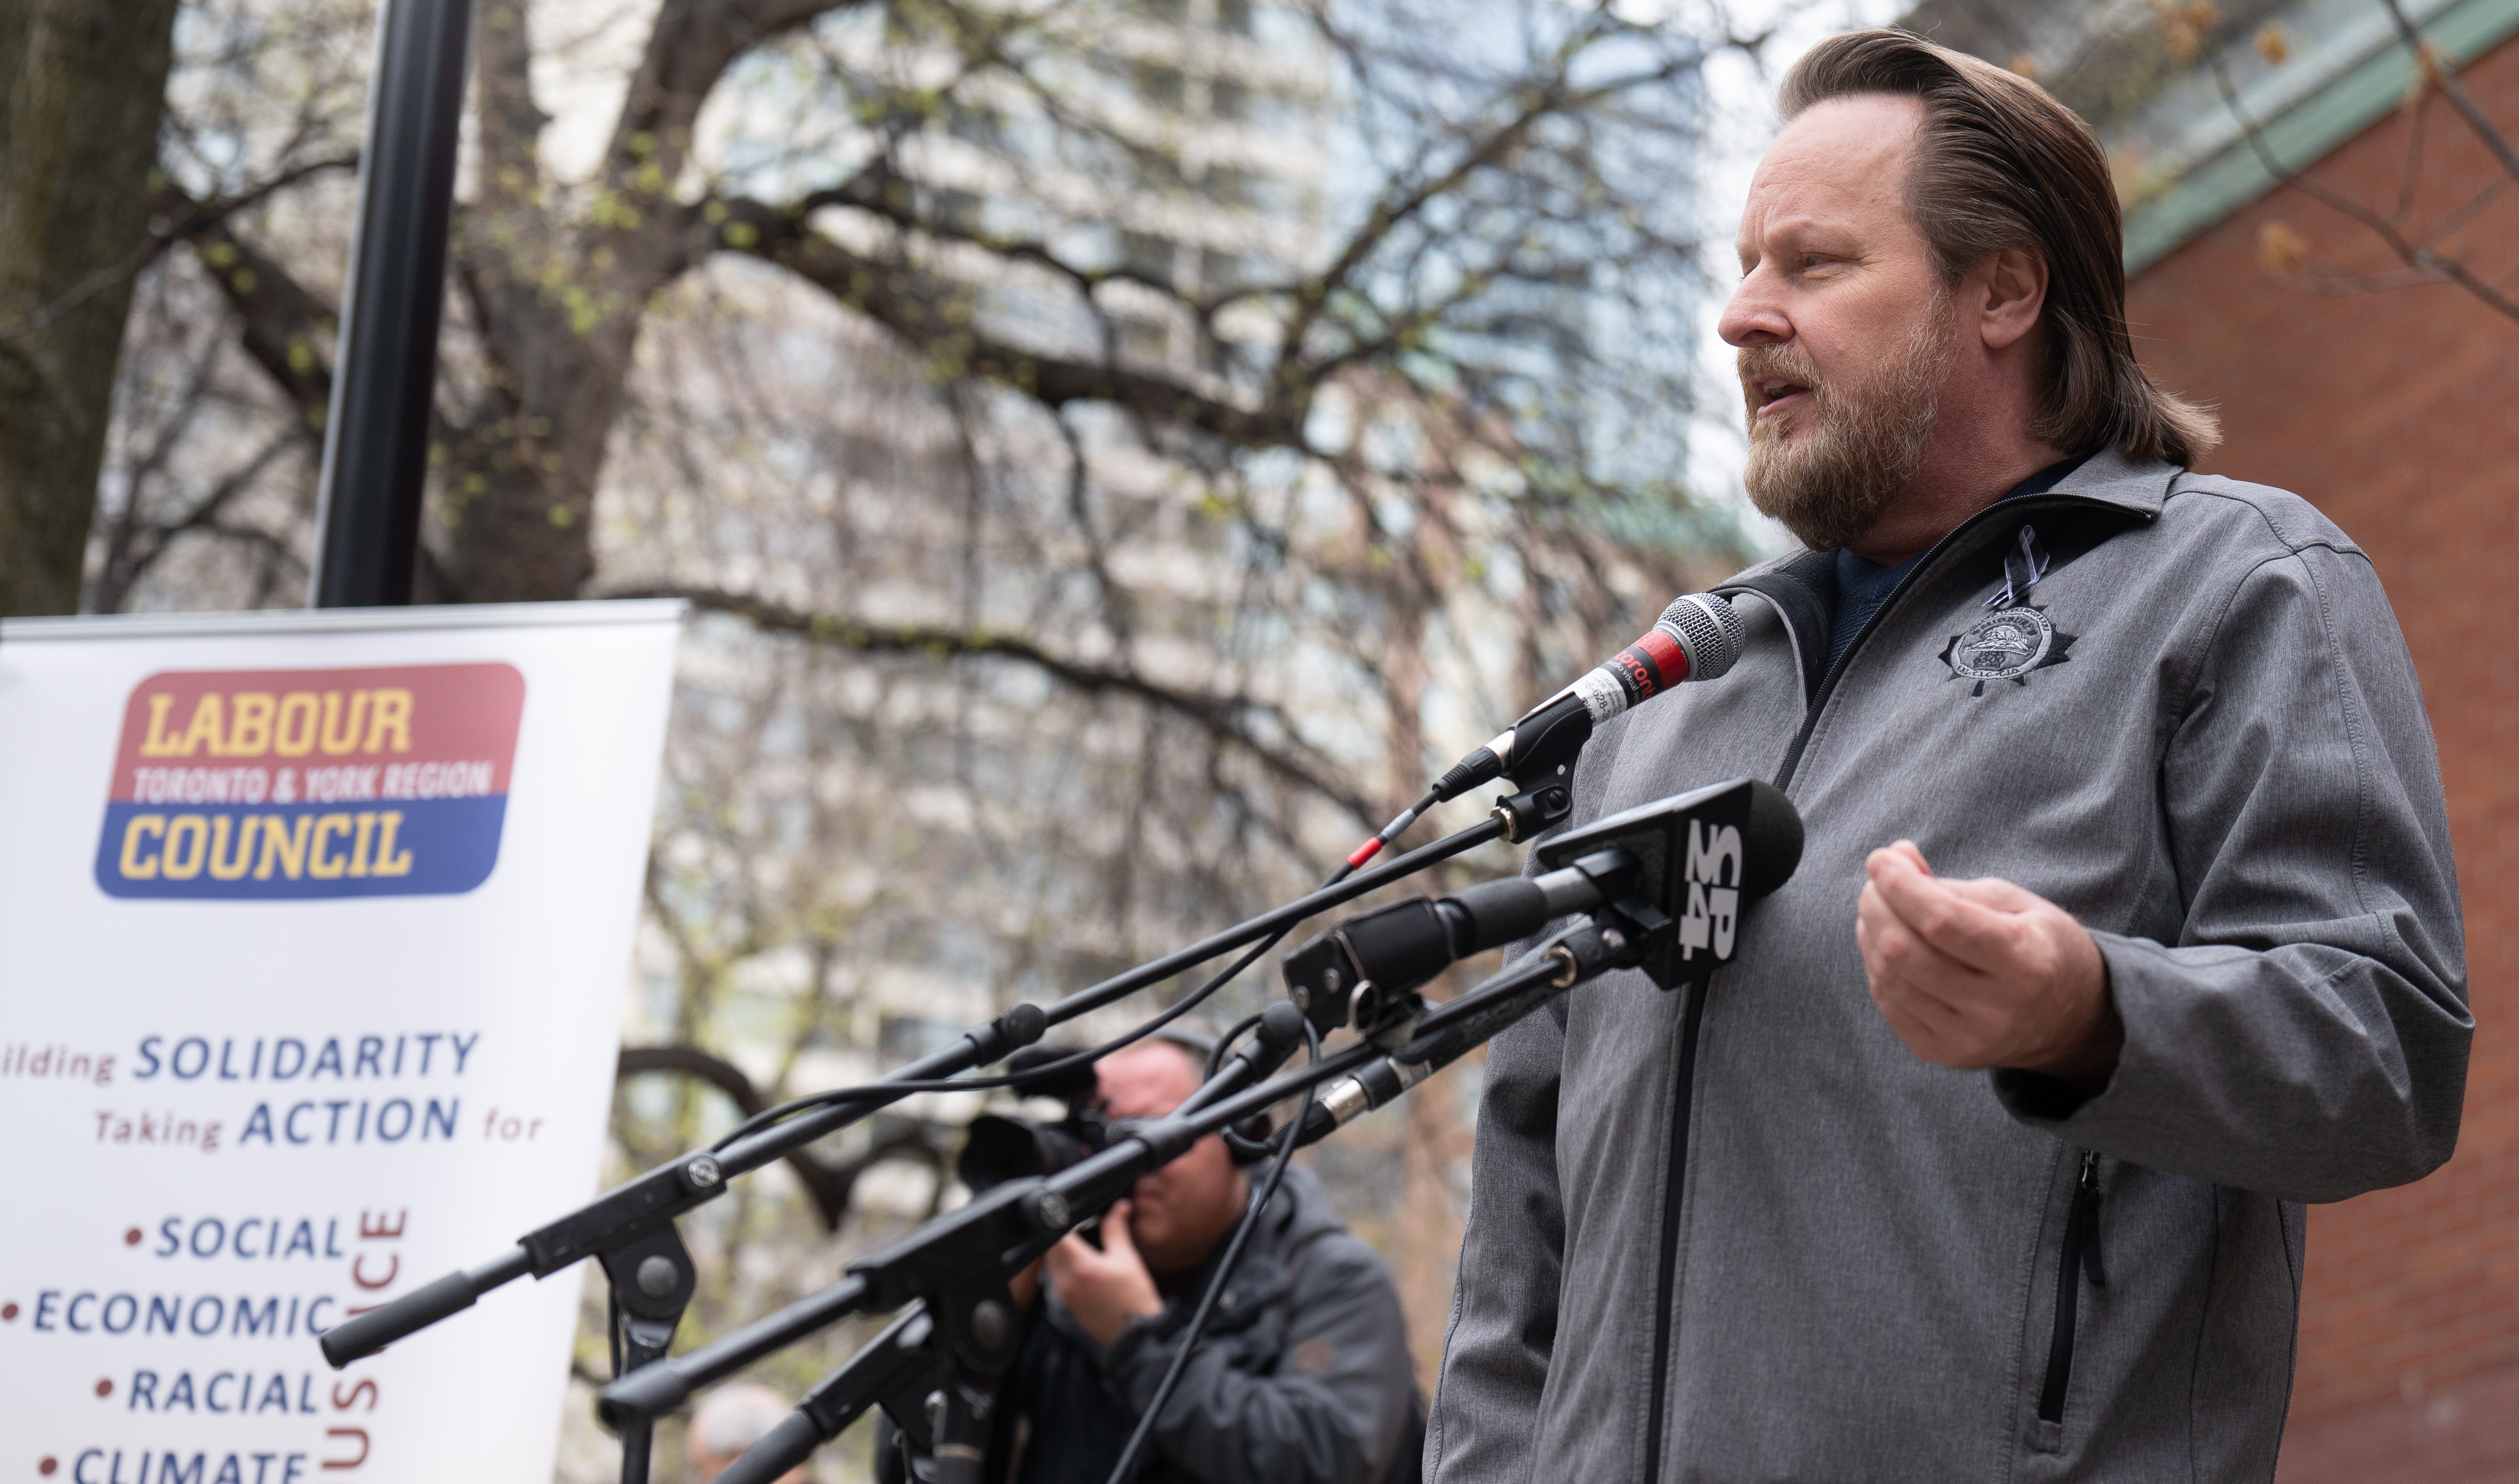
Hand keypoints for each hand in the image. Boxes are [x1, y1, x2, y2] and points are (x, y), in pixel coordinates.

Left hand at [1043, 1199, 1163, 1346]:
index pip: (1057, 1236)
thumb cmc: (1135, 1297)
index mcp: (1081, 1266)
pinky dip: (1062, 1268)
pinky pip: (1056, 1279)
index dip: (1060, 1222)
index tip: (1068, 1213)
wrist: (1137, 1335)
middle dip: (1060, 1236)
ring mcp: (1063, 1296)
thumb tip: (1120, 1205)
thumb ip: (1116, 1229)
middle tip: (1075, 1226)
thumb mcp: (1127, 1258)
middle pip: (1050, 1250)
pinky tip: (1080, 1265)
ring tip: (1078, 1244)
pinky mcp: (1066, 1306)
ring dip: (1059, 1252)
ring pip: (1050, 1265)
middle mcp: (1066, 1282)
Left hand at [1855, 840, 2121, 1089]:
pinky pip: (1888, 1002)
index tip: (1881, 859)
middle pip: (1904, 952)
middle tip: (1877, 882)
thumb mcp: (2014, 903)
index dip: (1902, 887)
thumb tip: (1894, 858)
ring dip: (1870, 933)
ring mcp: (1966, 1038)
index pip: (1943, 922)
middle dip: (1877, 906)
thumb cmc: (2038, 946)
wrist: (2069, 1021)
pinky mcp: (1941, 1053)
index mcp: (2025, 963)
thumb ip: (1951, 886)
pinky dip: (1877, 965)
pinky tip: (1885, 942)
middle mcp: (1996, 1009)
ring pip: (1888, 978)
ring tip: (1880, 907)